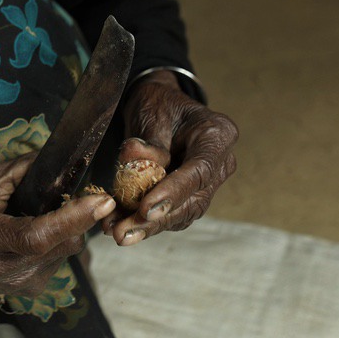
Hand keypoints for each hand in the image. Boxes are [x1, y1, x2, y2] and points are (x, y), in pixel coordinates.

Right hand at [0, 155, 116, 300]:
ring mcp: (24, 283)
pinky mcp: (35, 289)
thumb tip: (56, 159)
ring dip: (66, 228)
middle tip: (65, 194)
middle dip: (76, 214)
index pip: (37, 236)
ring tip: (39, 216)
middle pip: (64, 241)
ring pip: (68, 249)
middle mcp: (10, 269)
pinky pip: (61, 258)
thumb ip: (19, 170)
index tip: (102, 201)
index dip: (72, 218)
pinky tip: (37, 233)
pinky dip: (58, 241)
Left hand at [104, 70, 237, 244]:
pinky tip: (120, 227)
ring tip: (117, 233)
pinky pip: (171, 214)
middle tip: (124, 233)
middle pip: (192, 200)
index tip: (146, 208)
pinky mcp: (191, 195)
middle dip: (156, 219)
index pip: (199, 170)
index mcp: (217, 135)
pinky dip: (145, 223)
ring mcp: (208, 182)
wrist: (160, 106)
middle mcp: (220, 163)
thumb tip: (135, 158)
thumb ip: (149, 140)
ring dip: (148, 227)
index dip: (173, 192)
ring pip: (181, 213)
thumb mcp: (152, 111)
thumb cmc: (158, 103)